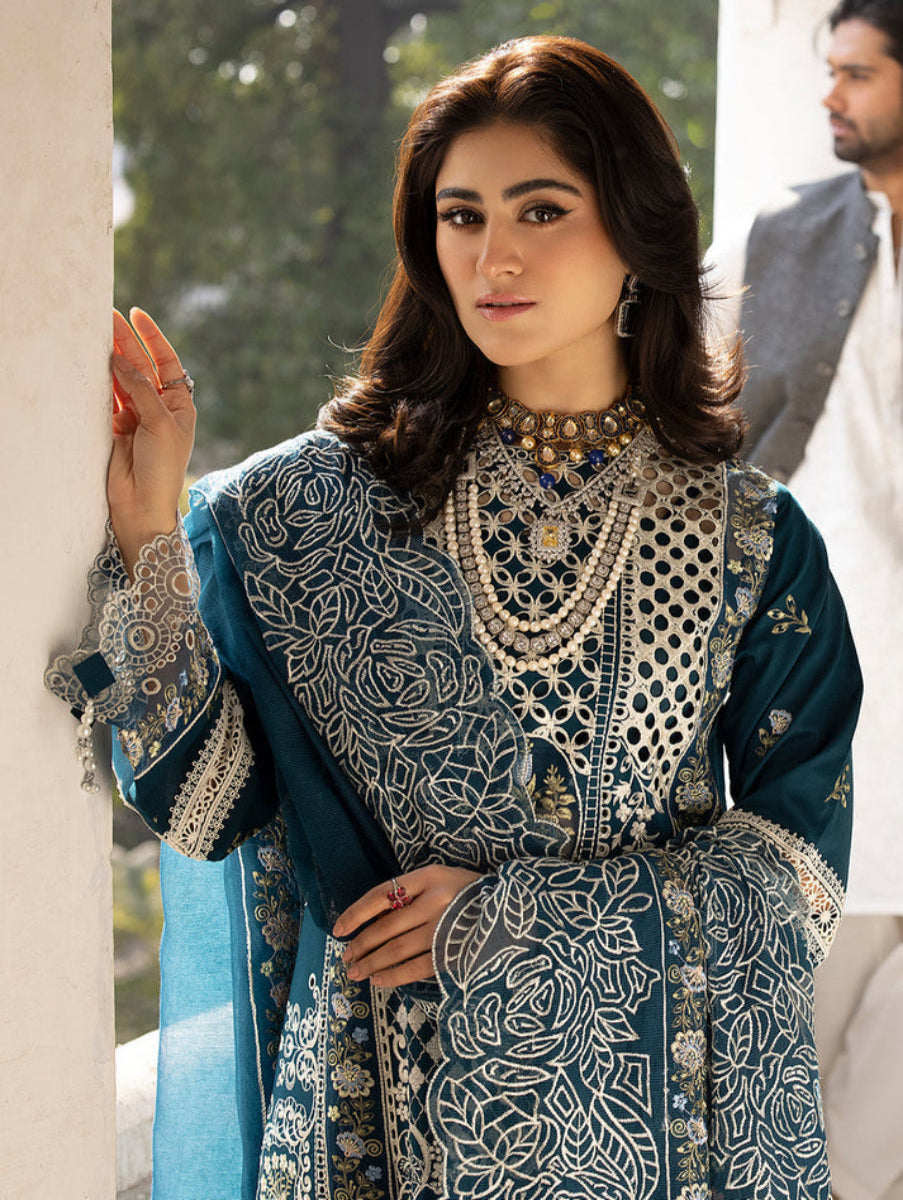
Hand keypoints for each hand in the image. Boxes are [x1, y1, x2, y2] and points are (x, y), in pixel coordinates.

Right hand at [108, 308, 196, 574]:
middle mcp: (159, 407)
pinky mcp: (115, 426)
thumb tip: (120, 359)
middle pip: (142, 366)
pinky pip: (107, 397)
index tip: (138, 314)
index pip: (167, 362)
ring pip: (122, 379)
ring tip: (95, 333)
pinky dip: (100, 381)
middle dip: (126, 342)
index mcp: (180, 405)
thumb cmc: (162, 468)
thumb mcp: (160, 424)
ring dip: (111, 358)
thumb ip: (141, 390)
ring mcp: (136, 416)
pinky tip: (92, 362)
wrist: (142, 505)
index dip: (153, 337)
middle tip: (107, 317)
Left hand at [332, 865, 481, 987]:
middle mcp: (435, 900)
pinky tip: (378, 981)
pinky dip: (393, 976)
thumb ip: (414, 893)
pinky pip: (416, 967)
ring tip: (355, 972)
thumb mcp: (444, 880)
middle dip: (361, 944)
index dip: (356, 912)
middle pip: (386, 926)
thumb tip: (373, 920)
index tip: (338, 929)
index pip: (381, 894)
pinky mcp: (454, 952)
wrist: (518, 911)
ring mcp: (446, 928)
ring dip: (372, 963)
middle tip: (346, 957)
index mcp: (430, 876)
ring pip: (397, 949)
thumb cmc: (473, 895)